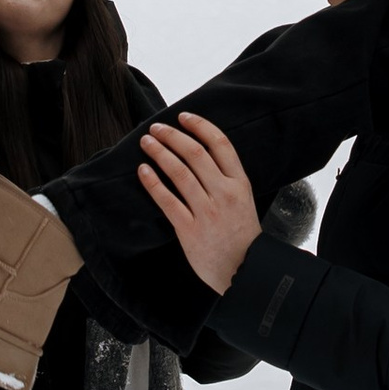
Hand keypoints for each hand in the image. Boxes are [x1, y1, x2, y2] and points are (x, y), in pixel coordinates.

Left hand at [138, 113, 263, 295]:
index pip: (220, 144)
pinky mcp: (190, 230)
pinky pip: (167, 200)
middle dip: (172, 136)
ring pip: (179, 172)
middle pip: (195, 153)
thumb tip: (200, 154)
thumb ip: (227, 179)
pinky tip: (143, 171)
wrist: (245, 272)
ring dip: (160, 153)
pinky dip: (153, 183)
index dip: (200, 126)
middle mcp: (224, 194)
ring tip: (147, 142)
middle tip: (156, 128)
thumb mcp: (244, 201)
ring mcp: (207, 212)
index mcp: (239, 184)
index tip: (183, 117)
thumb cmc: (242, 237)